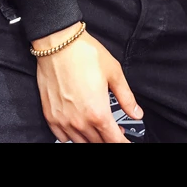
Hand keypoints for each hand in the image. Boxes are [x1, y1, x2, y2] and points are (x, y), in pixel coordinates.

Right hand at [34, 24, 142, 142]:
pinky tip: (80, 127)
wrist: (58, 43)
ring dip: (93, 139)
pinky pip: (62, 137)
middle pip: (98, 143)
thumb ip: (126, 98)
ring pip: (81, 142)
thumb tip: (136, 113)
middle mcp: (79, 121)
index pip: (114, 140)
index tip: (127, 142)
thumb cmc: (84, 54)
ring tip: (100, 128)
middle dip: (110, 139)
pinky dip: (73, 137)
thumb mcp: (114, 73)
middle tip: (117, 132)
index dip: (123, 143)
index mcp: (97, 112)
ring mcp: (62, 120)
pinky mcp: (50, 116)